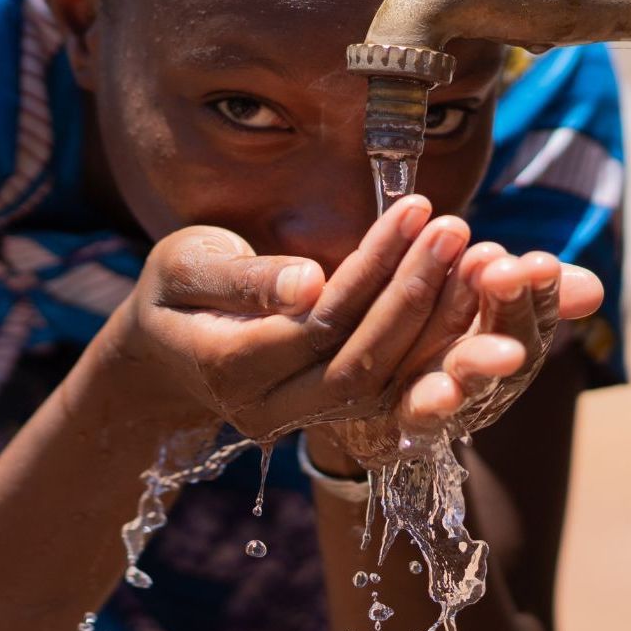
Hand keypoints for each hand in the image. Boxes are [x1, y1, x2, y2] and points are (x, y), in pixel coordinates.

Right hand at [112, 196, 579, 444]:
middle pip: (358, 362)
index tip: (415, 210)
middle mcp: (265, 407)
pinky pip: (387, 390)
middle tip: (453, 229)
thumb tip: (310, 281)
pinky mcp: (324, 416)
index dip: (370, 270)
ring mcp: (296, 420)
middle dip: (414, 295)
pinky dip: (428, 345)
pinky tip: (459, 292)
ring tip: (470, 256)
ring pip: (382, 385)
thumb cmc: (169, 294)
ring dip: (433, 323)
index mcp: (225, 365)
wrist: (160, 353)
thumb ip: (243, 278)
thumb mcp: (184, 266)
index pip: (316, 322)